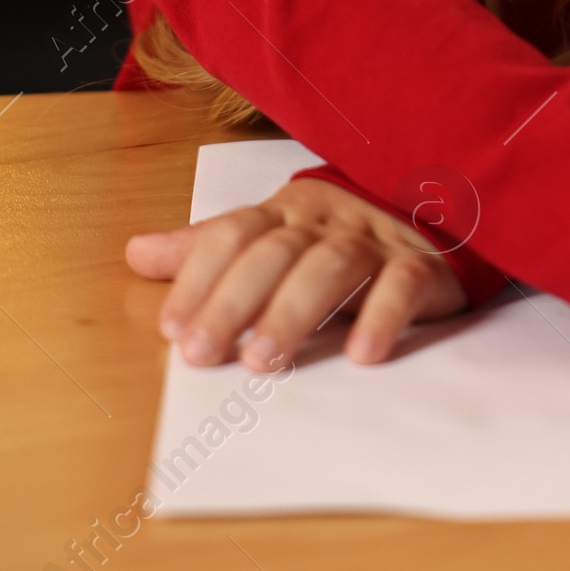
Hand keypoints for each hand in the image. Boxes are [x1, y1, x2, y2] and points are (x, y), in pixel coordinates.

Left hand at [125, 177, 467, 371]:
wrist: (433, 215)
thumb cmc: (338, 236)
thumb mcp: (273, 235)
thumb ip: (208, 248)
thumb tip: (136, 252)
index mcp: (287, 210)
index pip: (235, 233)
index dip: (199, 276)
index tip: (171, 328)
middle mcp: (328, 220)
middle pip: (275, 252)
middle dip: (234, 302)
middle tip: (203, 354)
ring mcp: (375, 240)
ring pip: (331, 266)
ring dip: (294, 312)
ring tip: (263, 360)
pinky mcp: (421, 265)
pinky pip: (402, 284)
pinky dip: (382, 315)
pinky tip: (361, 353)